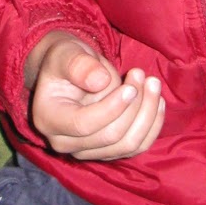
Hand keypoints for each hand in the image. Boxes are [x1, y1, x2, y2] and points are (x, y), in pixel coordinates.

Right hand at [27, 33, 165, 160]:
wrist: (72, 72)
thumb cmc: (68, 59)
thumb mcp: (67, 53)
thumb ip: (79, 64)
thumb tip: (100, 81)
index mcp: (48, 119)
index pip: (84, 124)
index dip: (112, 107)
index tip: (130, 86)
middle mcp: (64, 143)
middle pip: (110, 136)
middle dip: (134, 106)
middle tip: (143, 75)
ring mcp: (87, 151)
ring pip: (128, 145)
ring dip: (147, 114)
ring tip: (152, 84)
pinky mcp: (108, 151)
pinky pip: (137, 147)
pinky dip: (152, 125)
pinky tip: (158, 101)